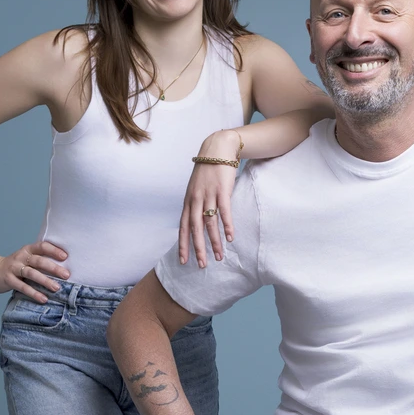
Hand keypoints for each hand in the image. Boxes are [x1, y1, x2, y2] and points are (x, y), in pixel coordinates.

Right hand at [0, 240, 69, 300]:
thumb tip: (65, 266)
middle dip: (53, 268)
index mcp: (27, 249)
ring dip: (45, 281)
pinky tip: (43, 299)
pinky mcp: (8, 280)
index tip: (65, 257)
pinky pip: (22, 287)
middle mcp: (21, 257)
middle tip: (66, 275)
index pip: (42, 246)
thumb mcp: (26, 258)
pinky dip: (33, 293)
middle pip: (38, 261)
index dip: (54, 250)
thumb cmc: (16, 266)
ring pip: (31, 273)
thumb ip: (40, 259)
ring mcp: (13, 268)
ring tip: (57, 288)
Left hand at [178, 130, 240, 266]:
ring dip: (214, 241)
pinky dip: (227, 225)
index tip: (183, 261)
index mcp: (188, 201)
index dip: (183, 244)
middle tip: (201, 265)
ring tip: (220, 256)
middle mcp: (196, 199)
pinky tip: (230, 237)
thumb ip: (195, 204)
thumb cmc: (208, 171)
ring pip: (210, 222)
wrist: (217, 149)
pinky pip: (224, 211)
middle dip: (197, 248)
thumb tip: (197, 222)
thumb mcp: (196, 188)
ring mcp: (209, 194)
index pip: (183, 227)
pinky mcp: (222, 190)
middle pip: (195, 228)